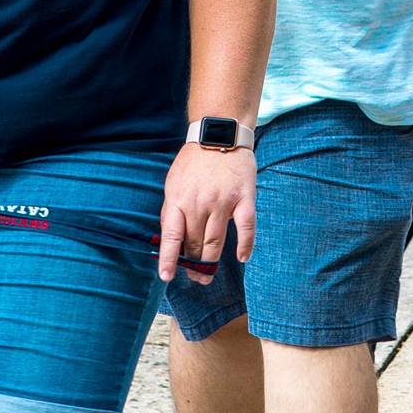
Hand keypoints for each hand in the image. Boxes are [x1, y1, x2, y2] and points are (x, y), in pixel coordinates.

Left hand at [157, 143, 255, 284]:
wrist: (219, 134)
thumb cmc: (193, 162)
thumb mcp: (173, 184)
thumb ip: (171, 210)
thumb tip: (169, 240)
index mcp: (179, 199)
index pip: (171, 236)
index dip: (168, 259)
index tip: (166, 276)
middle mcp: (200, 203)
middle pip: (196, 243)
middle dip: (194, 264)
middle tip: (196, 277)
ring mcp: (223, 201)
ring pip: (216, 241)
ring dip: (212, 262)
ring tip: (208, 275)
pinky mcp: (244, 198)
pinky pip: (246, 227)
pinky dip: (246, 245)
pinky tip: (242, 258)